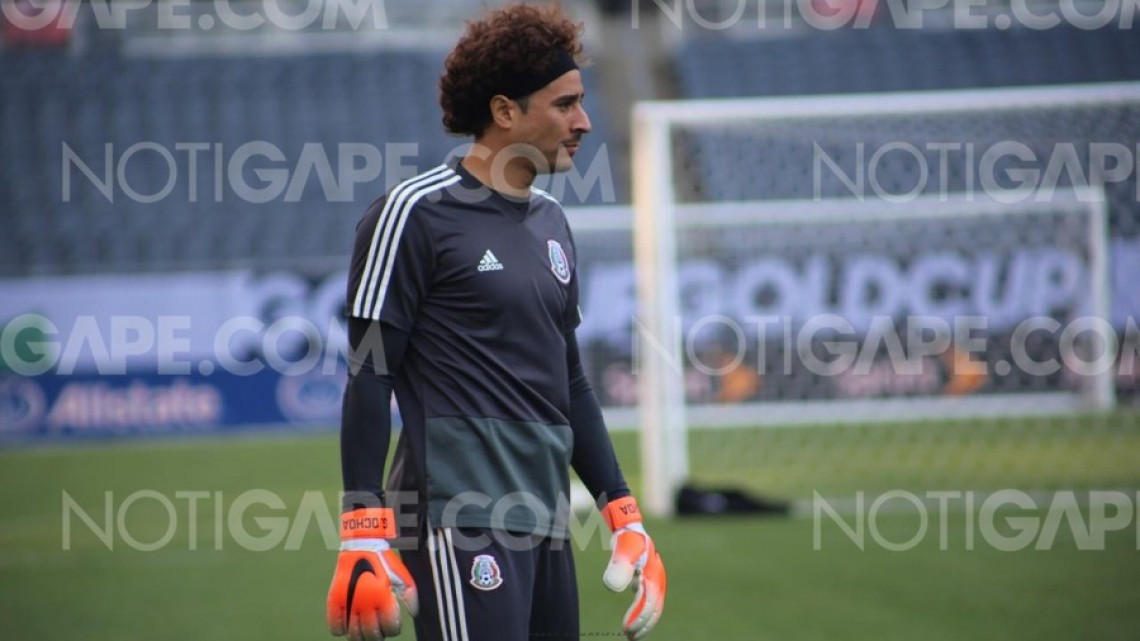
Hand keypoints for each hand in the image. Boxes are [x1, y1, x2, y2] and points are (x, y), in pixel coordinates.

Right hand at [327, 508, 418, 639]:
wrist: (362, 544)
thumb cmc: (384, 561)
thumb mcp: (402, 575)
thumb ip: (410, 595)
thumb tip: (413, 614)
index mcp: (383, 596)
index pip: (390, 627)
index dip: (393, 629)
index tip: (392, 625)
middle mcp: (366, 602)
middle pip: (372, 634)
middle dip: (378, 635)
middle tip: (379, 630)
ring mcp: (349, 602)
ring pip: (354, 634)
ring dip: (361, 636)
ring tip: (364, 630)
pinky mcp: (335, 599)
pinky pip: (335, 625)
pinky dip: (341, 630)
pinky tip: (348, 625)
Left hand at [601, 497, 665, 639]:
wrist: (628, 525)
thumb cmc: (625, 538)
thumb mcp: (621, 550)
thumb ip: (618, 567)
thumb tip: (612, 589)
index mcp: (653, 575)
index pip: (648, 603)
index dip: (638, 617)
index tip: (625, 628)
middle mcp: (657, 578)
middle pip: (654, 608)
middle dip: (643, 624)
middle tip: (630, 637)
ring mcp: (655, 578)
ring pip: (654, 605)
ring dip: (645, 621)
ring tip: (632, 634)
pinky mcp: (649, 578)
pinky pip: (650, 599)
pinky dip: (643, 611)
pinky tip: (634, 617)